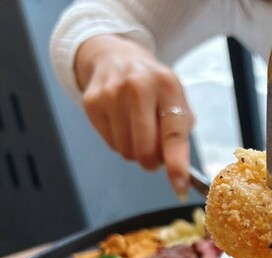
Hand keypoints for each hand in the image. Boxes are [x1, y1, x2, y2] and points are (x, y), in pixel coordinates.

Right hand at [74, 35, 193, 197]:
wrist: (115, 57)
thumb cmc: (154, 86)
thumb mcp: (175, 99)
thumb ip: (179, 132)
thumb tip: (177, 171)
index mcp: (167, 86)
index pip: (173, 134)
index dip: (176, 164)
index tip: (179, 187)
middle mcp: (138, 87)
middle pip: (145, 150)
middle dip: (152, 161)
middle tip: (155, 152)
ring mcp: (111, 94)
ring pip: (126, 151)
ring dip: (135, 151)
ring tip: (138, 129)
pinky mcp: (92, 103)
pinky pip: (110, 144)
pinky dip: (119, 142)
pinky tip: (122, 122)